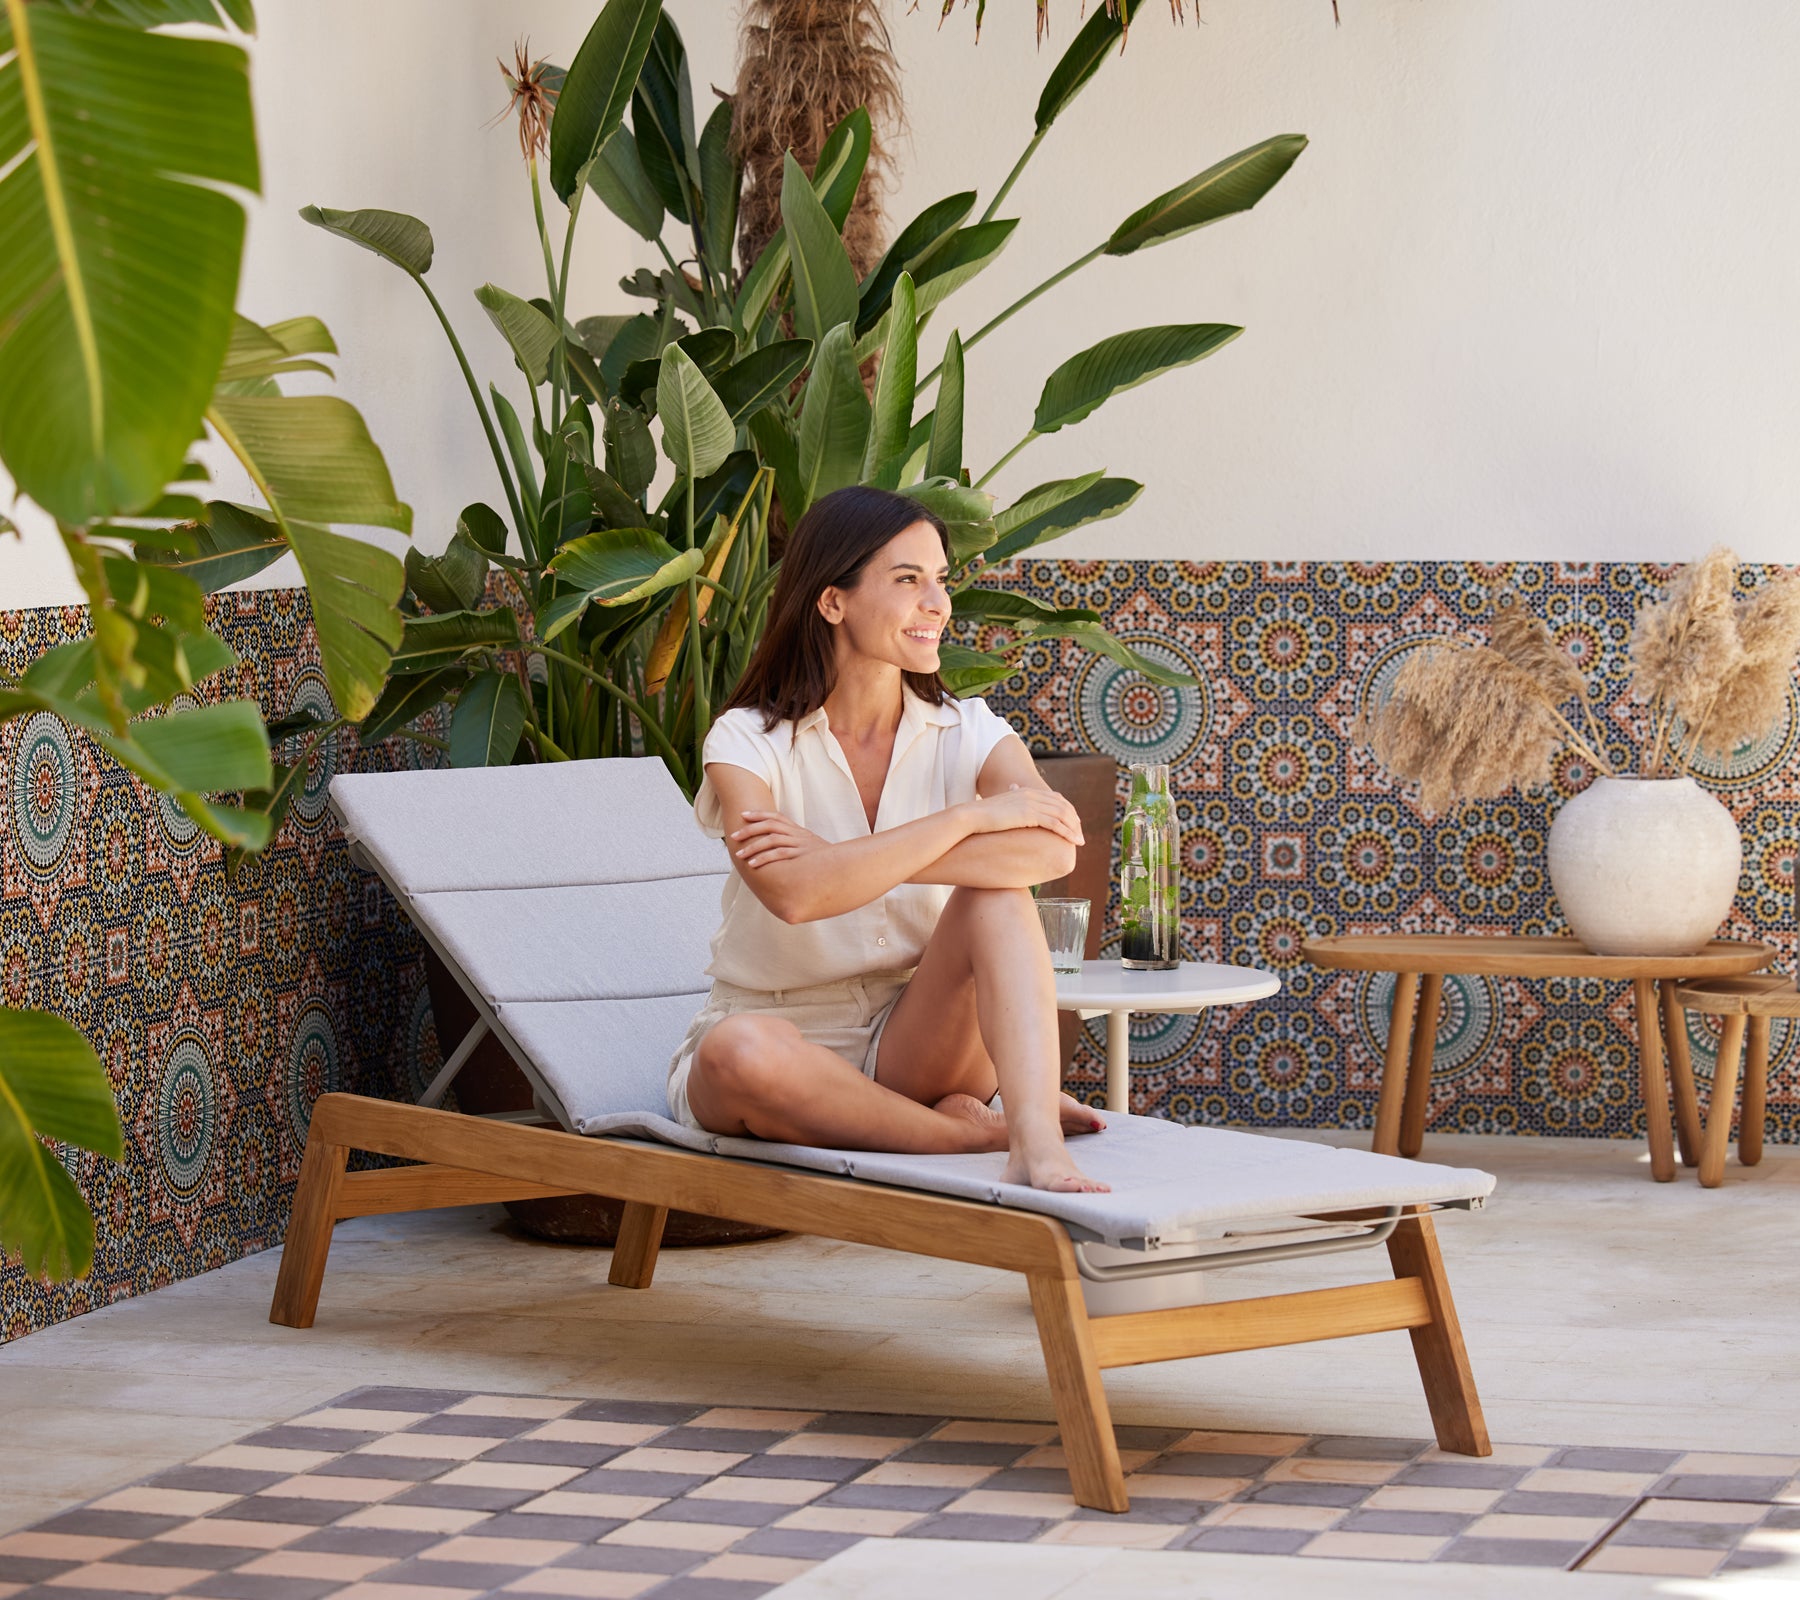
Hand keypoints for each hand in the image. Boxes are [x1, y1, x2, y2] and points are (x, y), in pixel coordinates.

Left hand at [730, 810, 828, 869]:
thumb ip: (794, 844)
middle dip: (750, 830)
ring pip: (772, 840)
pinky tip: (753, 864)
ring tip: (740, 855)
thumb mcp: (809, 847)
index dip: (759, 814)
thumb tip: (776, 845)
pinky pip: (780, 854)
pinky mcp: (802, 856)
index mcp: (798, 831)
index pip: (776, 817)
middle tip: (734, 837)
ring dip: (753, 847)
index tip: (743, 815)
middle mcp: (798, 835)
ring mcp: (801, 845)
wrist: (844, 867)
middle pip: (770, 826)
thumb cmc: (823, 861)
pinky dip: (765, 858)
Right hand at [964, 784, 1084, 846]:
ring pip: (1062, 814)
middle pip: (1062, 805)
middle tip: (1080, 834)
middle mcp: (1031, 794)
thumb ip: (1011, 812)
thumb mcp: (1000, 812)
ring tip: (1079, 841)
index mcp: (1025, 791)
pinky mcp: (1029, 814)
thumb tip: (1013, 822)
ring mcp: (1031, 803)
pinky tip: (1072, 841)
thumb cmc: (981, 819)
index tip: (1073, 823)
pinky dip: (1067, 832)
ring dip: (1074, 828)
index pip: (1054, 798)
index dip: (1067, 810)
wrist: (970, 817)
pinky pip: (1055, 823)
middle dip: (1074, 820)